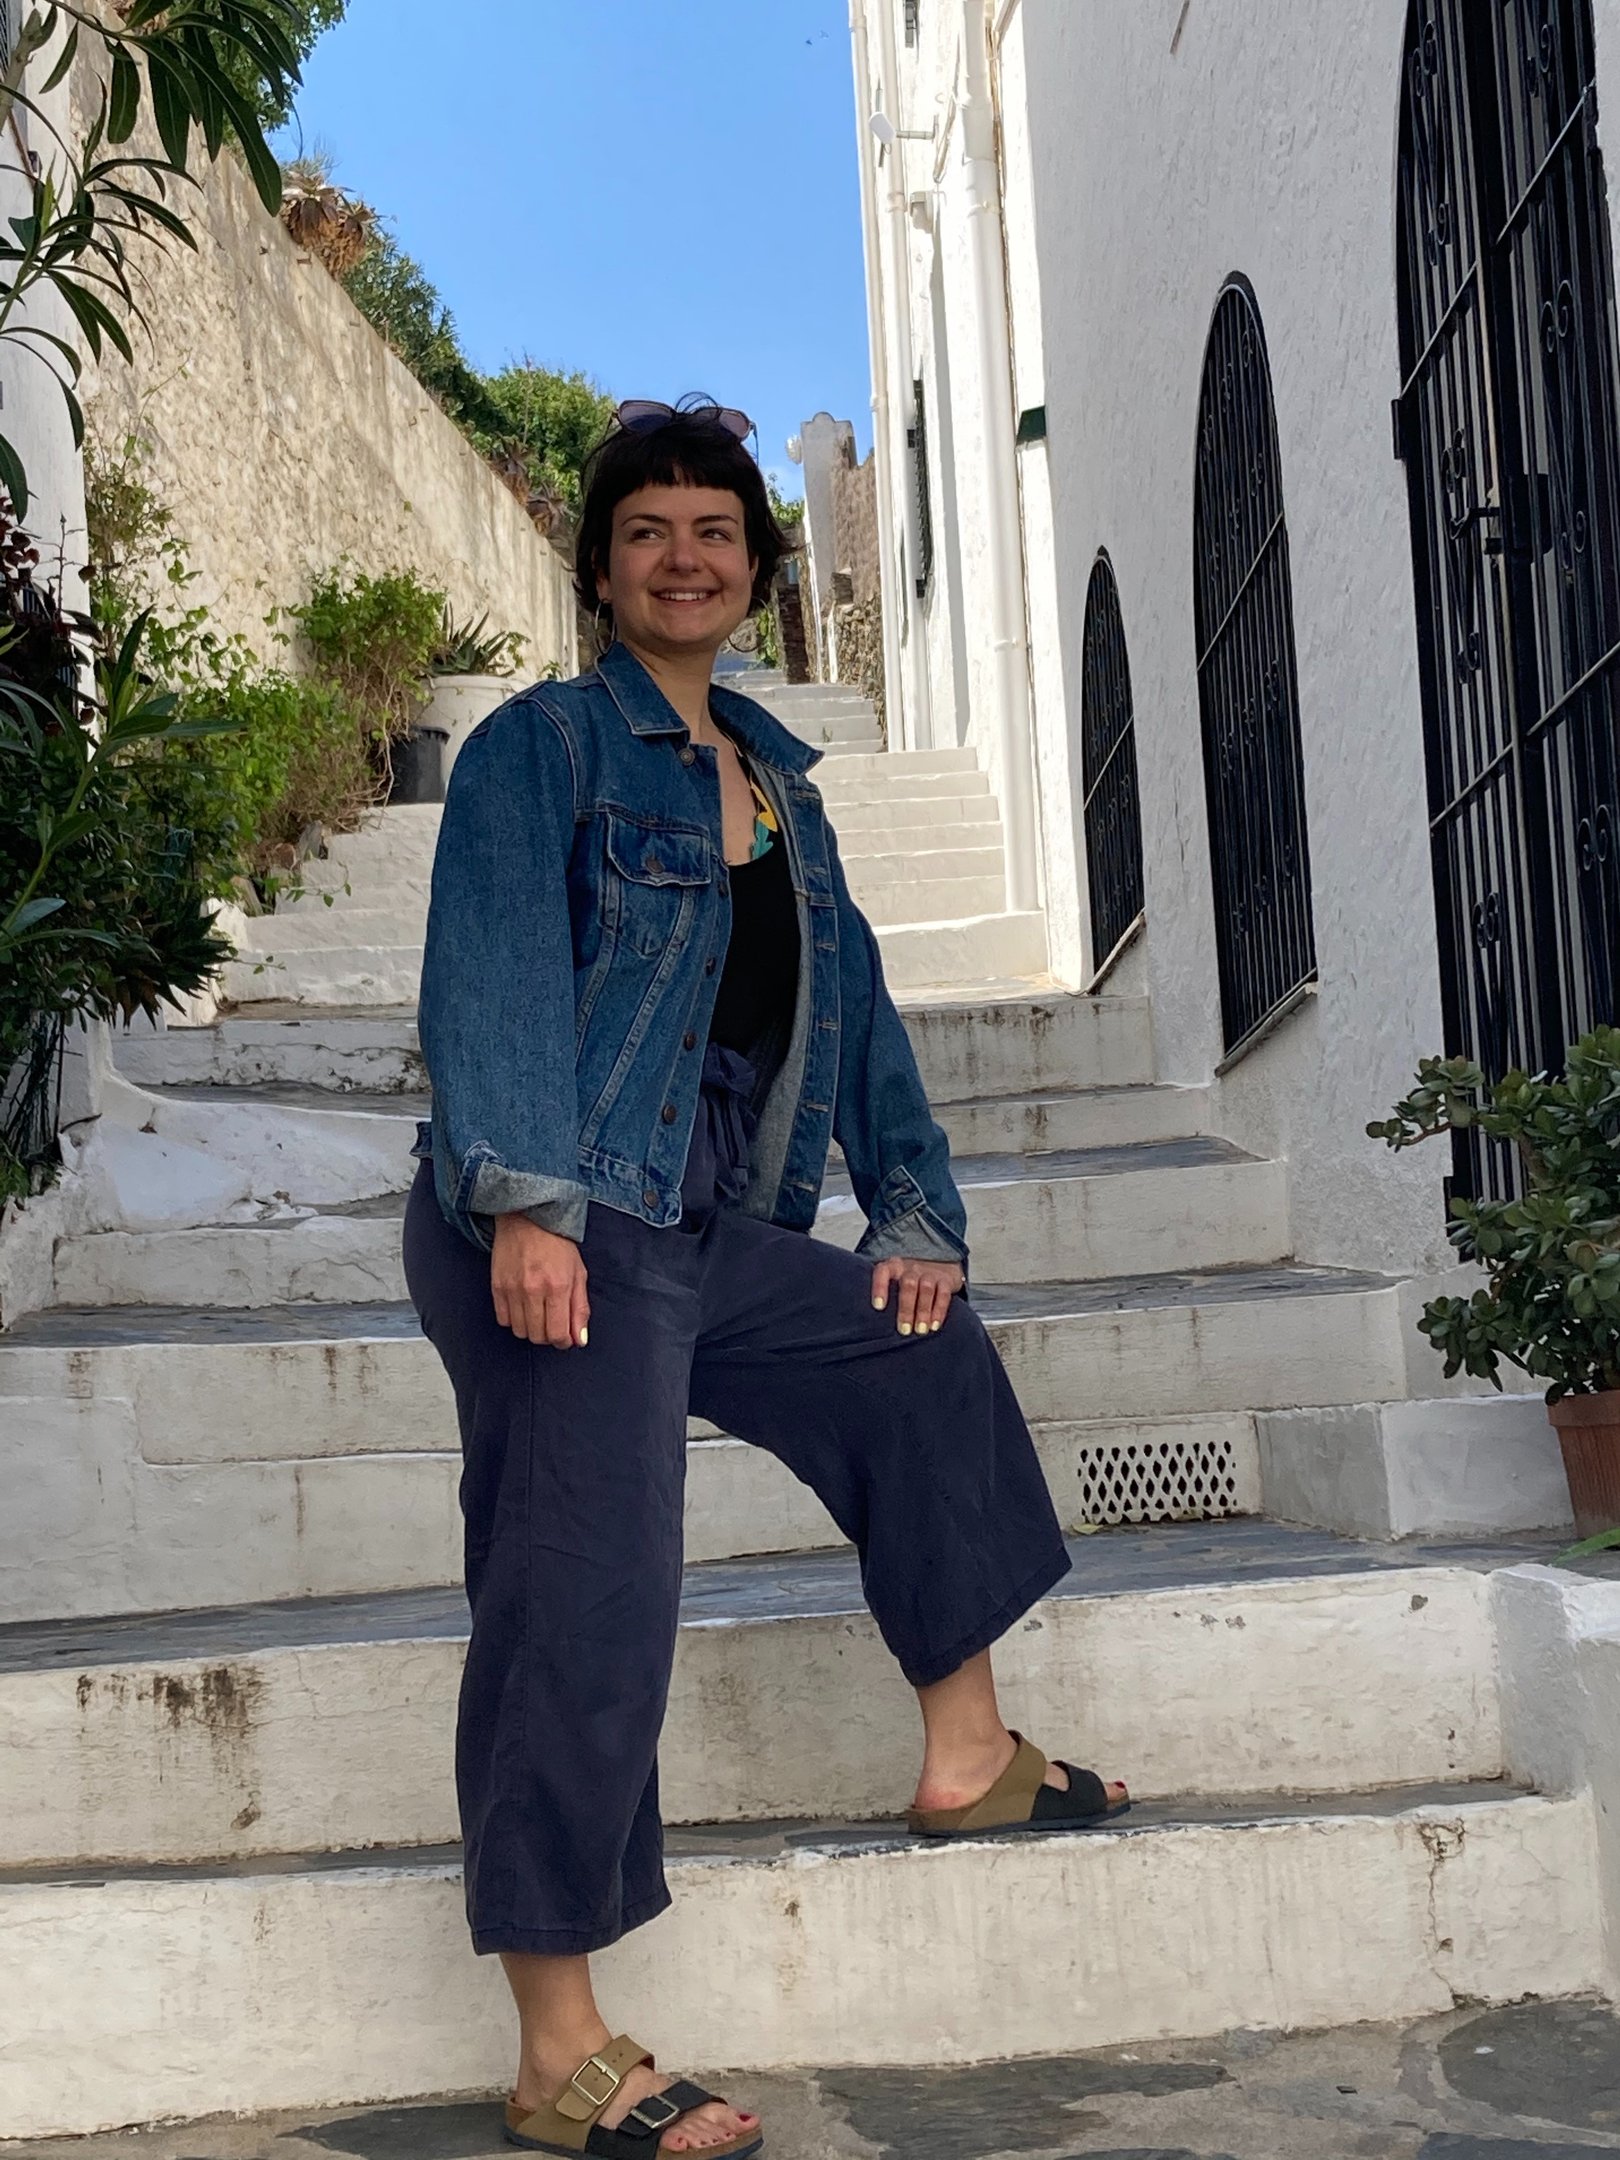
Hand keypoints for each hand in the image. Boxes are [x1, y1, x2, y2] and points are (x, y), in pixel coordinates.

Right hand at [491, 1214, 589, 1346]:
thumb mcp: (578, 1273)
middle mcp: (534, 1290)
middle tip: (552, 1323)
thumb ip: (580, 1308)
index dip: (563, 1341)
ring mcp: (512, 1289)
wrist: (527, 1219)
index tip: (565, 1337)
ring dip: (531, 1329)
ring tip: (538, 1315)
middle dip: (548, 1336)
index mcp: (558, 1286)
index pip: (558, 1334)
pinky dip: (514, 1320)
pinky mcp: (496, 1286)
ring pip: (520, 1331)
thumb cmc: (557, 1244)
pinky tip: (522, 1307)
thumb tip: (579, 1339)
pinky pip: (503, 1320)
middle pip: (537, 1336)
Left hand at [870, 1256, 964, 1336]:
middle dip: (906, 1309)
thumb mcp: (892, 1281)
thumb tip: (869, 1322)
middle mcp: (910, 1268)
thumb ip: (884, 1295)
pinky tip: (934, 1326)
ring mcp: (929, 1273)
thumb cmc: (906, 1281)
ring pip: (926, 1289)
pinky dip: (939, 1311)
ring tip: (920, 1330)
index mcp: (893, 1267)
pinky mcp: (945, 1280)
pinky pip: (943, 1294)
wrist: (938, 1265)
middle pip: (908, 1284)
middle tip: (904, 1330)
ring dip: (923, 1312)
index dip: (880, 1288)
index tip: (879, 1307)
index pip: (883, 1272)